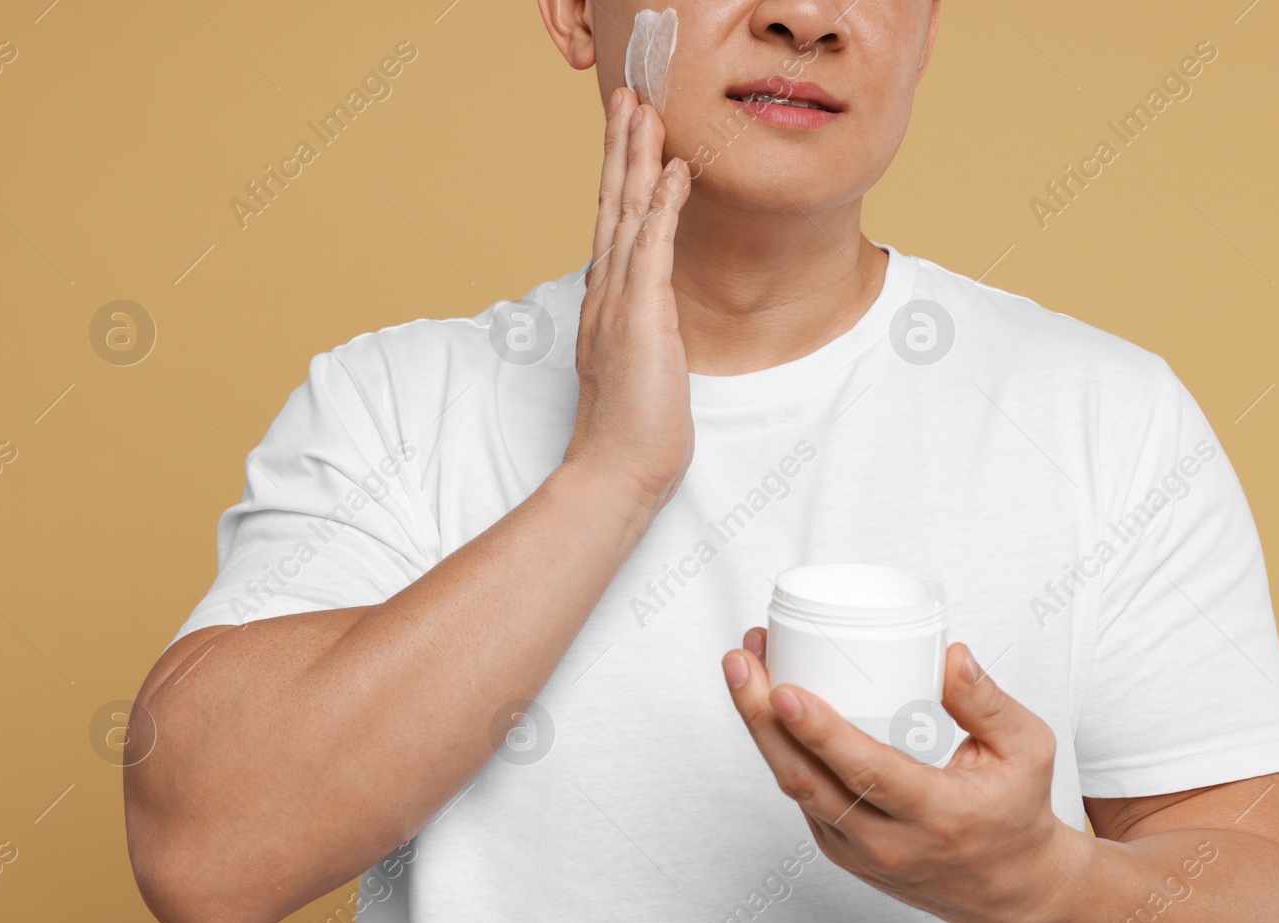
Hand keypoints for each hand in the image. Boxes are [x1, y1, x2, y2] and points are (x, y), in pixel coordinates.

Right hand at [562, 87, 694, 511]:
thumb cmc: (630, 431)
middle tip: (629, 96)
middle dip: (621, 147)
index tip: (629, 136)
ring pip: (625, 214)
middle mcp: (605, 294)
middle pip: (611, 205)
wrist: (615, 470)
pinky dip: (662, 205)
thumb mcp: (638, 368)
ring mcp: (618, 303)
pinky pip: (653, 248)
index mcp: (605, 304)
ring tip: (644, 109)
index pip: (612, 226)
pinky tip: (674, 169)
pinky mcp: (641, 317)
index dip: (619, 176)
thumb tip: (652, 316)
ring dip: (636, 157)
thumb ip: (641, 332)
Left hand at [721, 630, 1076, 922]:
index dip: (819, 732)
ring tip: (745, 668)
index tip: (784, 691)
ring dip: (760, 726)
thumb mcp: (1026, 751)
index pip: (866, 774)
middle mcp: (888, 842)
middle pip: (806, 781)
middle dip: (761, 716)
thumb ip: (989, 702)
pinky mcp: (840, 850)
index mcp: (937, 815)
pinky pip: (802, 796)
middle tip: (740, 661)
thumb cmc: (1016, 814)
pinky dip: (778, 748)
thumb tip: (950, 655)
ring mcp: (857, 852)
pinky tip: (765, 704)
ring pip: (794, 788)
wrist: (1009, 891)